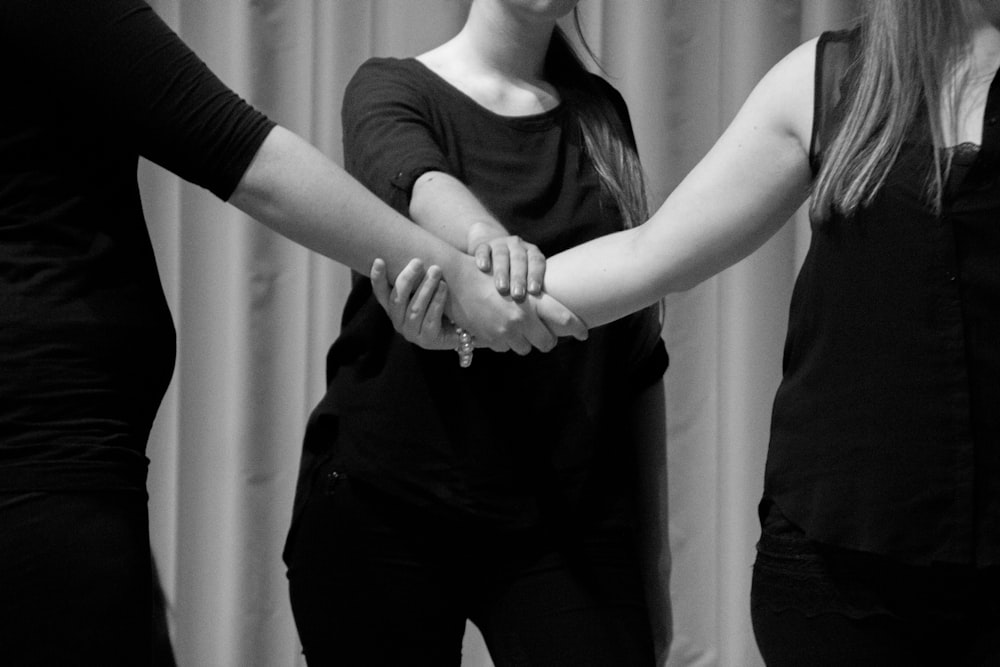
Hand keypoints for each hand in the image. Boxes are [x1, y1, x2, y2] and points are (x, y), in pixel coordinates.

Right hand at [370, 258, 451, 349]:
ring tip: (436, 270)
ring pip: (414, 309)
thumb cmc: (444, 302)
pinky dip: (437, 302)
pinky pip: (430, 319)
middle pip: (397, 299)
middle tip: (418, 261)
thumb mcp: (429, 286)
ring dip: (425, 288)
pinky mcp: (427, 341)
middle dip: (407, 278)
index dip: (377, 278)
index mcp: (395, 308)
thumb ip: (420, 273)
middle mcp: (399, 321)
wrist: (464, 327)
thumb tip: (416, 252)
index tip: (379, 260)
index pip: (382, 293)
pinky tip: (444, 288)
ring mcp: (411, 333)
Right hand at [446, 256, 586, 353]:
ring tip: (517, 327)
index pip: (564, 319)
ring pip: (526, 348)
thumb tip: (552, 318)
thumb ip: (534, 302)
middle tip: (546, 337)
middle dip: (547, 341)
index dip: (577, 328)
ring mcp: (506, 331)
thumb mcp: (516, 283)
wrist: (456, 280)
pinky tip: (498, 327)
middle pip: (547, 342)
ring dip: (524, 341)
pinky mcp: (492, 340)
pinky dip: (505, 341)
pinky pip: (506, 348)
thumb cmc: (488, 276)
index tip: (584, 334)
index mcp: (532, 302)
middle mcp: (522, 318)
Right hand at [469, 232, 544, 301]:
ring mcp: (500, 245)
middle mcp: (517, 247)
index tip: (534, 291)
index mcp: (532, 254)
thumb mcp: (527, 281)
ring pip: (501, 255)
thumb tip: (546, 320)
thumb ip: (536, 295)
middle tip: (518, 295)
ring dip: (502, 271)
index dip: (536, 276)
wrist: (491, 257)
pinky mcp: (483, 246)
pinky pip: (483, 249)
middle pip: (520, 260)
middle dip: (519, 277)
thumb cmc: (513, 278)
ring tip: (502, 288)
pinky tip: (483, 268)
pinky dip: (483, 257)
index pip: (537, 262)